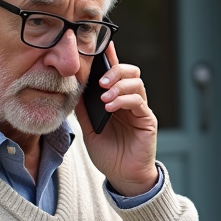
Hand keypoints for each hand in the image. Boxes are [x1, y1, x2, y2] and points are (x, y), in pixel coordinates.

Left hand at [75, 42, 159, 195]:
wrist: (121, 176)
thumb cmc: (107, 152)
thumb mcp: (89, 127)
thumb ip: (83, 107)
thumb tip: (72, 87)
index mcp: (117, 99)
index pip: (115, 73)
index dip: (110, 57)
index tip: (102, 44)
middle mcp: (130, 101)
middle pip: (130, 72)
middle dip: (115, 70)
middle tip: (101, 81)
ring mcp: (140, 109)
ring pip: (136, 83)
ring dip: (119, 86)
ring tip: (105, 98)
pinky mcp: (147, 120)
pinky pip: (138, 102)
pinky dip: (124, 100)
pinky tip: (111, 107)